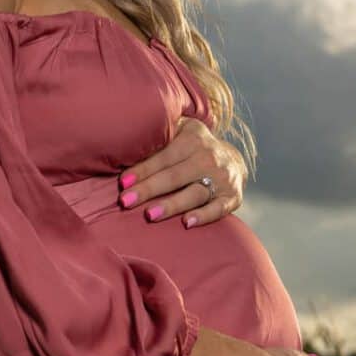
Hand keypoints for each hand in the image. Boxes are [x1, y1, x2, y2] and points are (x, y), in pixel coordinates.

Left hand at [118, 116, 245, 228]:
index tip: (123, 183)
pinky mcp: (232, 197)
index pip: (164, 156)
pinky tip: (186, 223)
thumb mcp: (180, 132)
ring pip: (194, 193)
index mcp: (193, 138)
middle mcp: (209, 157)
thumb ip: (159, 136)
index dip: (143, 170)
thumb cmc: (192, 149)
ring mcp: (223, 178)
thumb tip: (122, 144)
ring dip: (172, 204)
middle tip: (126, 201)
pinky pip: (218, 209)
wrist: (232, 160)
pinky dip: (203, 216)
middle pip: (175, 176)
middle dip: (149, 189)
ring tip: (150, 215)